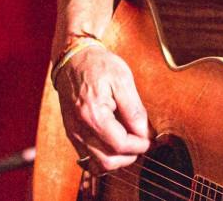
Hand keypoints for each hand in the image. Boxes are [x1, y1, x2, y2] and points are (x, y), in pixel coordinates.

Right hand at [54, 42, 150, 173]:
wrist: (73, 59)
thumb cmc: (98, 66)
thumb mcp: (123, 80)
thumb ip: (134, 110)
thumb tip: (145, 133)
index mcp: (93, 115)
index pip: (120, 145)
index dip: (139, 146)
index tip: (150, 139)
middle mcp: (79, 129)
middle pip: (108, 161)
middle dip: (130, 156)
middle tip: (143, 143)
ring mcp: (73, 134)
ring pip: (98, 164)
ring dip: (118, 159)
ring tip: (131, 143)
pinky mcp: (72, 134)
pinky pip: (89, 157)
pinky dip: (105, 156)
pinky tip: (117, 142)